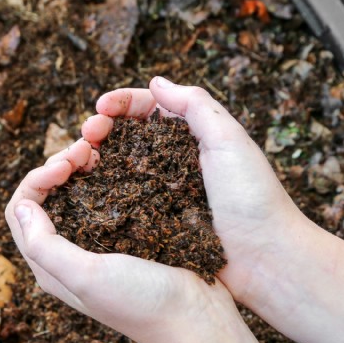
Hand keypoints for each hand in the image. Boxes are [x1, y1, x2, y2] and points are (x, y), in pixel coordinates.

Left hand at [5, 140, 276, 342]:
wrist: (197, 321)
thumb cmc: (142, 302)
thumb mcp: (87, 276)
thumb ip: (45, 245)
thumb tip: (22, 206)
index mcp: (50, 266)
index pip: (21, 211)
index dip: (37, 179)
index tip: (66, 164)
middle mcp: (68, 255)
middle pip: (45, 198)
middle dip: (57, 167)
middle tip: (86, 149)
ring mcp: (98, 245)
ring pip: (74, 194)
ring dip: (80, 168)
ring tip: (100, 151)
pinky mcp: (125, 237)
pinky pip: (105, 198)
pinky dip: (105, 177)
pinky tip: (120, 165)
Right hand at [82, 77, 343, 342]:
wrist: (265, 260)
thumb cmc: (253, 198)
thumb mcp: (229, 140)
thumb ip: (195, 105)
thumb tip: (156, 82)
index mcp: (192, 137)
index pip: (148, 108)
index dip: (121, 103)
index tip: (100, 107)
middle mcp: (172, 162)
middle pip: (126, 135)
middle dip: (101, 127)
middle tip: (86, 134)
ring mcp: (160, 193)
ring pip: (118, 166)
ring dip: (95, 157)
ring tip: (79, 159)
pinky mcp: (153, 223)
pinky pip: (121, 201)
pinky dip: (100, 191)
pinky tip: (86, 188)